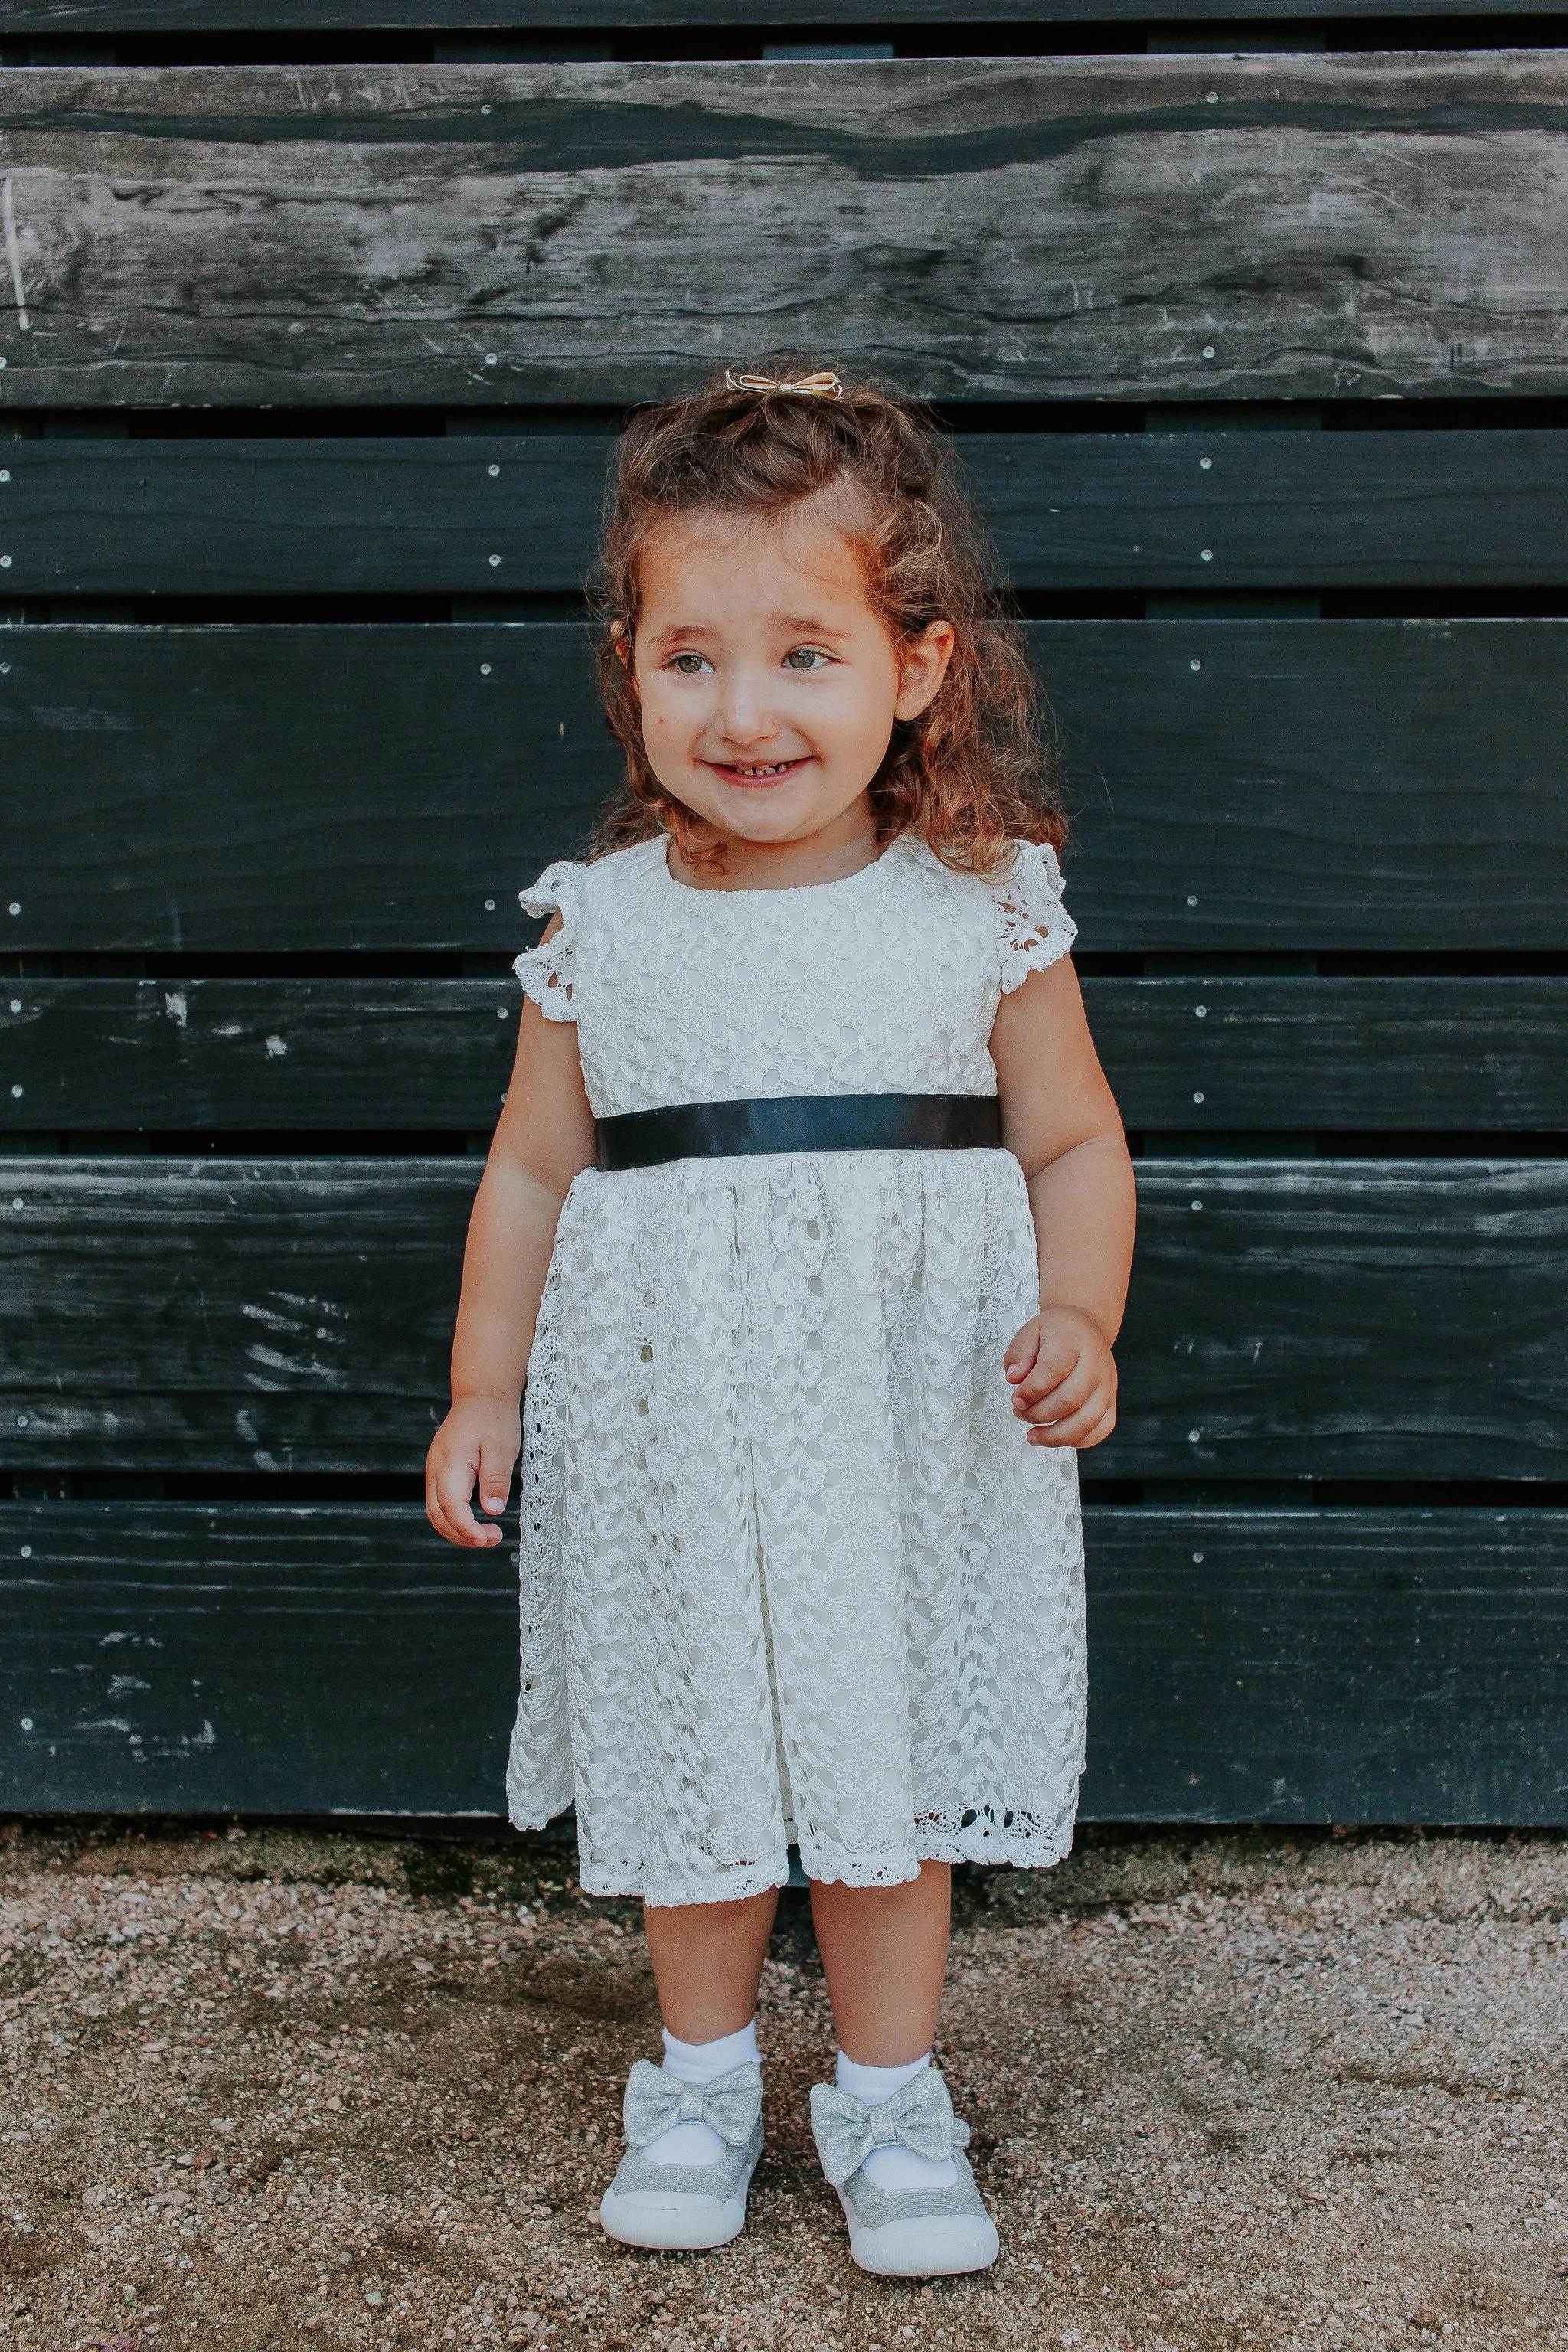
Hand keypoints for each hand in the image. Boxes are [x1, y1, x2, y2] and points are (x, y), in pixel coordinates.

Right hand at [426, 1393, 521, 1547]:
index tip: (485, 1540)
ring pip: (436, 1513)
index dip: (466, 1528)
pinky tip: (475, 1523)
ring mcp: (435, 1471)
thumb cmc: (493, 1418)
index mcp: (450, 1463)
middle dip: (462, 1535)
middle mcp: (435, 1470)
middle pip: (438, 1515)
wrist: (481, 1396)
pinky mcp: (440, 1473)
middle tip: (493, 1540)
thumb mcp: (502, 1447)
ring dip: (458, 1531)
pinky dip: (454, 1519)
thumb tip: (493, 1510)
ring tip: (487, 1536)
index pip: (451, 1506)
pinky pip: (440, 1503)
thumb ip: (495, 1479)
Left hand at [1004, 1307, 1117, 1448]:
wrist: (1085, 1329)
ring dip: (1055, 1435)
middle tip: (1021, 1413)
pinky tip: (1056, 1437)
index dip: (1032, 1390)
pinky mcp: (1111, 1401)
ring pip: (1087, 1420)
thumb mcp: (1030, 1332)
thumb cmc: (1056, 1333)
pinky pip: (1101, 1429)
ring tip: (1033, 1436)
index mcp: (1073, 1341)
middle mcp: (1095, 1364)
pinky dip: (1077, 1440)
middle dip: (1039, 1414)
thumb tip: (1014, 1379)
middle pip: (1070, 1399)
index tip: (1016, 1400)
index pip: (1053, 1369)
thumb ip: (1019, 1354)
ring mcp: (1107, 1385)